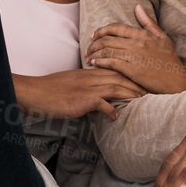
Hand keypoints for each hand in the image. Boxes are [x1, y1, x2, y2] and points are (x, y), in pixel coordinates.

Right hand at [12, 69, 145, 120]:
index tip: (142, 80)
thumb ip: (86, 85)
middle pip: (120, 77)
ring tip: (143, 101)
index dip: (130, 75)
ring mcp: (87, 88)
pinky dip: (111, 110)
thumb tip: (98, 97)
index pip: (115, 70)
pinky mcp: (81, 100)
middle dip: (136, 83)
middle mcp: (90, 77)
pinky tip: (116, 116)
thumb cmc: (50, 89)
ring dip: (131, 94)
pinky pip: (101, 104)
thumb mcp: (71, 83)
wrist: (35, 92)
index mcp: (88, 72)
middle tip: (150, 90)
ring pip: (115, 87)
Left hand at [85, 3, 185, 94]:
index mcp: (142, 34)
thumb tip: (137, 7)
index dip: (101, 30)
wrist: (177, 81)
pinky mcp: (132, 70)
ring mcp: (134, 56)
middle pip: (107, 38)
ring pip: (107, 50)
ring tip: (88, 57)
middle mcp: (137, 43)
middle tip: (88, 48)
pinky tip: (94, 63)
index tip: (94, 36)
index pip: (115, 27)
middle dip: (93, 43)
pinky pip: (110, 62)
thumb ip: (148, 23)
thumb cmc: (170, 61)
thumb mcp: (162, 38)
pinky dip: (99, 61)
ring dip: (94, 53)